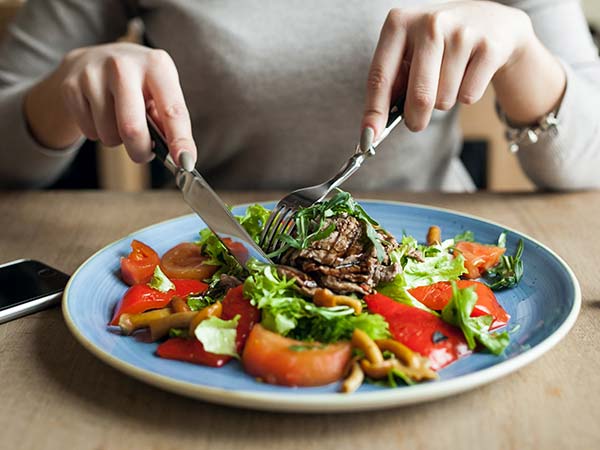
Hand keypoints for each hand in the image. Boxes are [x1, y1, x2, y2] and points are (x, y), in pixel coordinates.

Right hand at [25, 42, 195, 165]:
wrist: (93, 60)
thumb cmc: (137, 84)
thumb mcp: (160, 92)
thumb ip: (170, 122)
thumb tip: (181, 157)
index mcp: (156, 65)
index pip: (172, 110)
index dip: (180, 140)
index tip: (186, 163)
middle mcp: (124, 65)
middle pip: (132, 128)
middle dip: (140, 151)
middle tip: (142, 153)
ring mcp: (93, 74)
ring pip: (109, 135)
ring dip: (117, 140)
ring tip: (118, 121)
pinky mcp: (70, 86)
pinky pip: (89, 132)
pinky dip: (98, 134)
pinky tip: (100, 115)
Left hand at [362, 1, 537, 135]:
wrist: (491, 22)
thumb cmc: (437, 45)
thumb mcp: (409, 52)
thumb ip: (391, 84)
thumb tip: (374, 128)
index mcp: (399, 23)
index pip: (380, 77)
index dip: (375, 111)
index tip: (369, 137)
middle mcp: (430, 23)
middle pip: (419, 96)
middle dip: (415, 119)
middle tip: (415, 123)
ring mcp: (462, 33)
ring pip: (444, 101)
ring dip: (443, 102)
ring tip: (449, 78)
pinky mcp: (488, 47)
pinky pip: (468, 97)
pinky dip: (465, 96)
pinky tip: (468, 74)